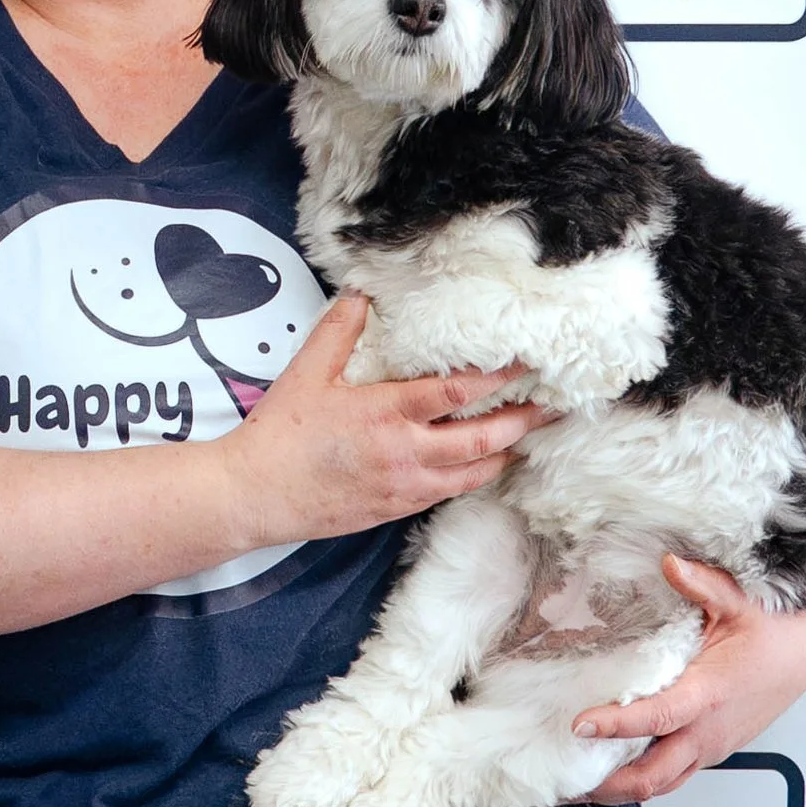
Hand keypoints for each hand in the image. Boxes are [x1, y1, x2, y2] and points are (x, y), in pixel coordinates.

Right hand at [225, 294, 550, 550]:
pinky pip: (447, 493)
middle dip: (520, 422)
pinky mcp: (395, 508)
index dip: (498, 377)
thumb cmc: (280, 435)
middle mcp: (403, 451)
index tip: (525, 363)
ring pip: (471, 473)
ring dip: (503, 454)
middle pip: (480, 439)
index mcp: (385, 412)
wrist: (256, 494)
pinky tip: (482, 466)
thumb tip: (361, 298)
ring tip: (526, 439)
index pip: (457, 391)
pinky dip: (473, 477)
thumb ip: (339, 332)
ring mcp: (403, 484)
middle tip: (549, 407)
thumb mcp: (306, 373)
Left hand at [573, 557, 805, 802]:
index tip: (580, 725)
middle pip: (652, 776)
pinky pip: (672, 775)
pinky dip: (640, 780)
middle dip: (606, 784)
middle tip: (564, 780)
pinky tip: (611, 770)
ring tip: (576, 786)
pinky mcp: (711, 751)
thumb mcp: (740, 601)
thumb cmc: (775, 632)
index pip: (658, 718)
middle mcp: (708, 731)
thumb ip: (703, 584)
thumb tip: (670, 563)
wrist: (805, 653)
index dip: (617, 725)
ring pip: (661, 784)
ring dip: (619, 790)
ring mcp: (710, 747)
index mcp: (709, 694)